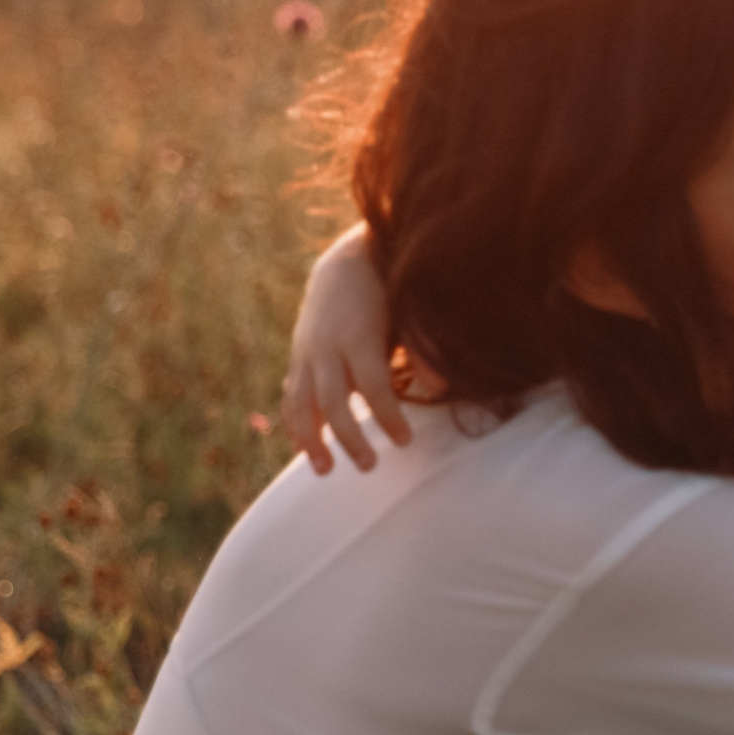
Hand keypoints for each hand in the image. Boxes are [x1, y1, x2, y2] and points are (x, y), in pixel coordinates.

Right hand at [280, 222, 430, 472]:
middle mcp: (327, 346)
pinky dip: (297, 423)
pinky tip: (305, 448)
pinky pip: (292, 396)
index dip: (388, 416)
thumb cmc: (389, 293)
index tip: (406, 441)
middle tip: (370, 466)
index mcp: (359, 335)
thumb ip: (421, 351)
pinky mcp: (298, 356)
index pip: (373, 386)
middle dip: (350, 438)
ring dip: (311, 440)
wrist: (347, 264)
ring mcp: (307, 351)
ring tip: (324, 471)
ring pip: (301, 403)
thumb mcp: (407, 316)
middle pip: (334, 402)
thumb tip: (441, 389)